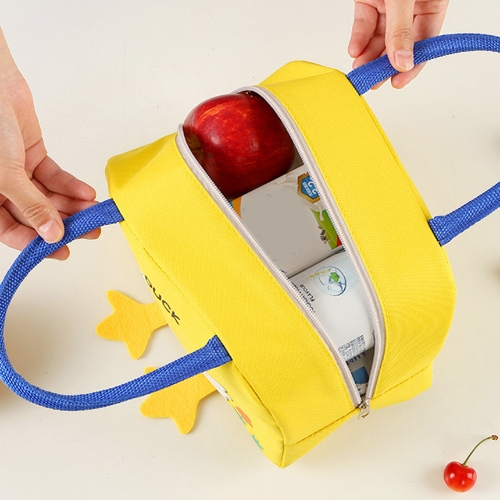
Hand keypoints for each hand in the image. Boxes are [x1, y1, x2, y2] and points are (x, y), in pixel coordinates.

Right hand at [0, 28, 97, 258]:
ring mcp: (17, 172)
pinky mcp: (32, 155)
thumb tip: (50, 235)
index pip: (12, 231)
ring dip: (72, 205)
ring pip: (48, 197)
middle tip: (89, 232)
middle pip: (35, 215)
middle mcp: (1, 188)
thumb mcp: (5, 173)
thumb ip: (30, 205)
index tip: (63, 250)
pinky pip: (54, 177)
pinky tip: (86, 193)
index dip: (37, 244)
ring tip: (94, 212)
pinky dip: (70, 185)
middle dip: (64, 223)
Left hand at [348, 0, 448, 87]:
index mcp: (432, 3)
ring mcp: (390, 5)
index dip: (411, 65)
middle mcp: (412, 7)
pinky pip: (365, 24)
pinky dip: (359, 39)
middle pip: (399, 44)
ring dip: (369, 56)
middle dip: (385, 64)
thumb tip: (402, 62)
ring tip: (361, 68)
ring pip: (379, 38)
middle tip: (374, 80)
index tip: (398, 81)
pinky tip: (356, 51)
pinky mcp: (370, 0)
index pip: (425, 42)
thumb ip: (401, 29)